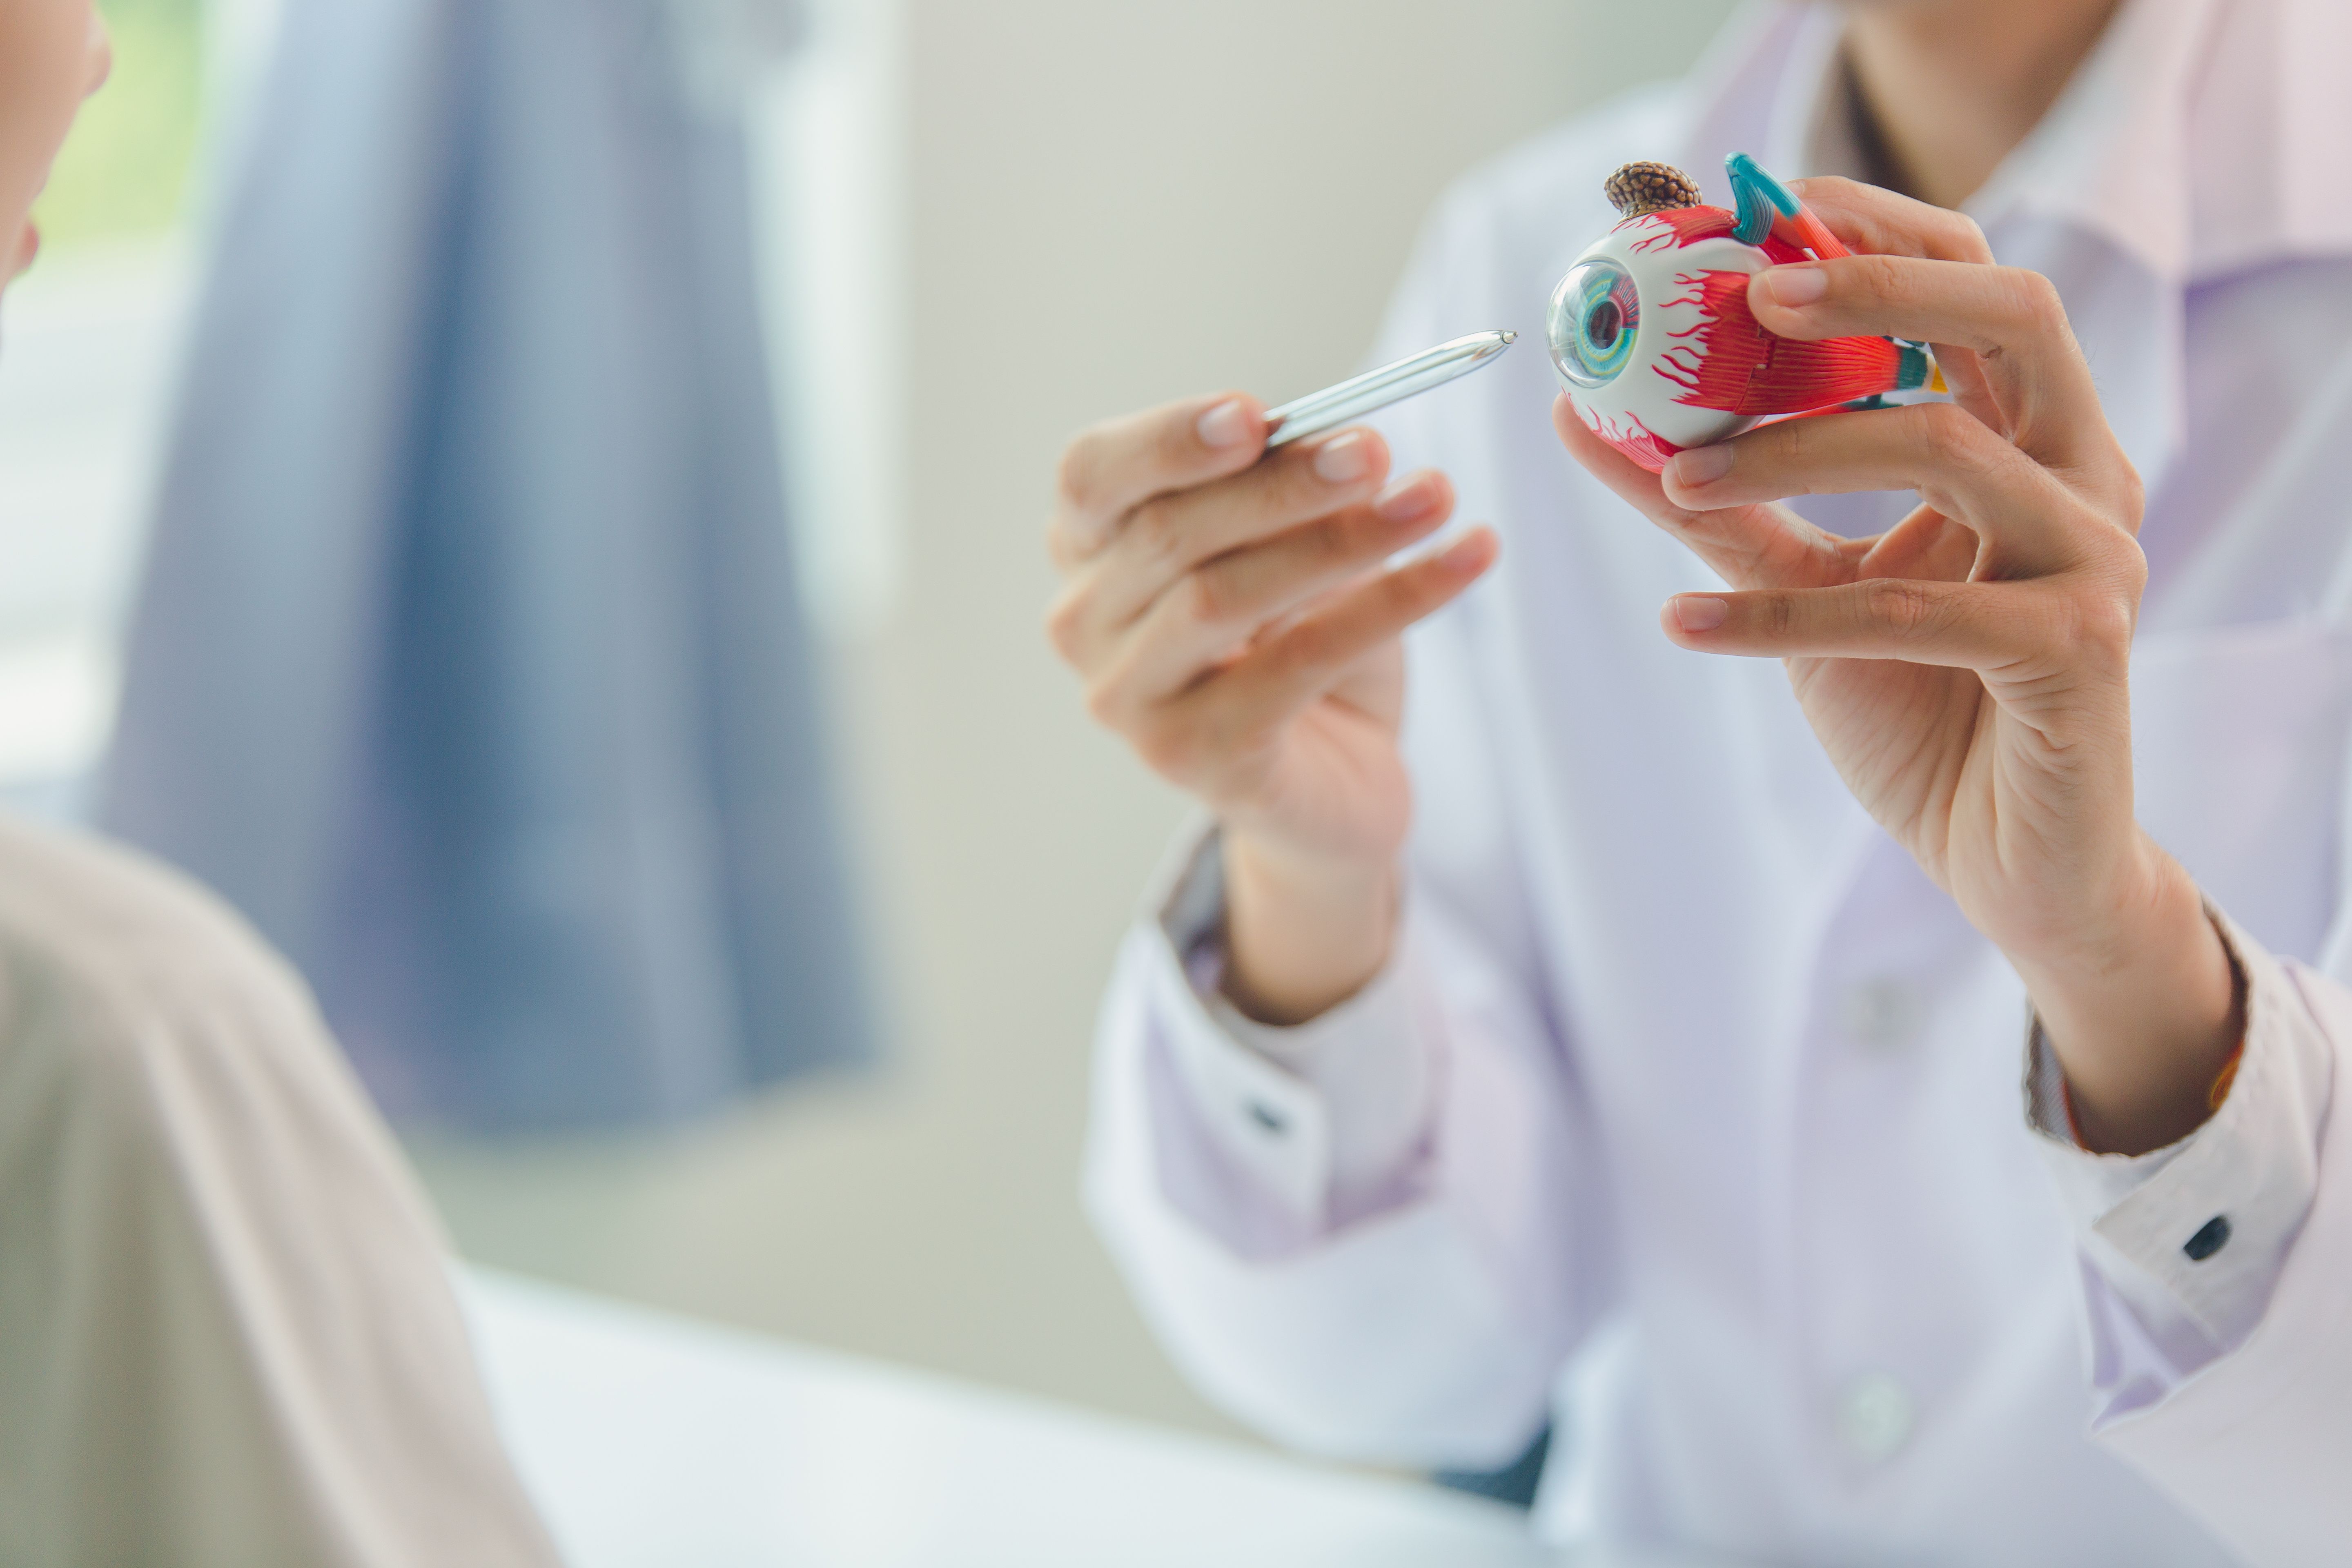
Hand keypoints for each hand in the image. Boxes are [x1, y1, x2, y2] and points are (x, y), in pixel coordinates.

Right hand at [1047, 395, 1496, 1021]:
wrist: (1334, 783)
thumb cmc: (1301, 644)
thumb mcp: (1293, 548)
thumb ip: (1288, 498)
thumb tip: (1347, 444)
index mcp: (1090, 550)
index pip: (1093, 476)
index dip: (1165, 442)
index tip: (1252, 414)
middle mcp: (1085, 626)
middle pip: (1168, 534)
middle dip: (1279, 485)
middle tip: (1374, 449)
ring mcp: (1130, 702)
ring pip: (1223, 599)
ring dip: (1340, 540)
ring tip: (1432, 497)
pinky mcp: (1197, 761)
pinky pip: (1298, 665)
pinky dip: (1391, 604)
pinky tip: (1465, 560)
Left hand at [1553, 177, 2240, 1154]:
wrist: (2006, 860)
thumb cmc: (1918, 707)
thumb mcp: (1798, 583)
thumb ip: (1714, 500)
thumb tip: (1585, 413)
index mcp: (2034, 440)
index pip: (1980, 285)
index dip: (1885, 237)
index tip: (1771, 216)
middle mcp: (2084, 476)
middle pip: (2007, 318)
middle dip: (1877, 290)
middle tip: (1744, 301)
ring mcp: (2094, 558)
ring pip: (1942, 450)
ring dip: (1789, 456)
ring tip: (1675, 487)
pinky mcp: (2075, 648)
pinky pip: (1907, 608)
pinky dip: (1778, 615)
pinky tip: (1683, 629)